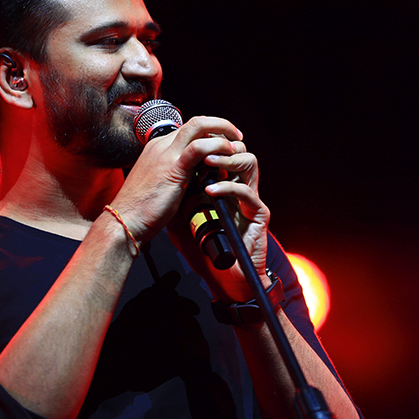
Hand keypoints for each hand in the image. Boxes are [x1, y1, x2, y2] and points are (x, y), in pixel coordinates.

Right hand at [109, 116, 244, 244]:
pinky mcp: (172, 167)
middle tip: (236, 137)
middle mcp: (161, 145)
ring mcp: (165, 154)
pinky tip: (226, 155)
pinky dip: (217, 147)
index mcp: (157, 147)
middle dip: (220, 125)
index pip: (189, 128)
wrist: (126, 221)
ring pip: (199, 126)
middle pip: (196, 122)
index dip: (210, 132)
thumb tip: (199, 174)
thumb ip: (179, 173)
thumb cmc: (142, 209)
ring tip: (236, 144)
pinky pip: (199, 147)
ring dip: (223, 131)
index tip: (224, 141)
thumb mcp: (162, 183)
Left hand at [167, 134, 270, 301]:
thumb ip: (179, 195)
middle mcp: (241, 188)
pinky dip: (227, 187)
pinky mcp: (259, 214)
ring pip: (249, 162)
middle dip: (220, 143)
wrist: (225, 277)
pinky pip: (246, 192)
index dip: (208, 142)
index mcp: (226, 184)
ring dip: (227, 159)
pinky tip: (209, 191)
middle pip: (240, 149)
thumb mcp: (185, 218)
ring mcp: (251, 200)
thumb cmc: (206, 249)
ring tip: (207, 162)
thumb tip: (160, 178)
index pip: (222, 151)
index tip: (189, 144)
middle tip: (200, 148)